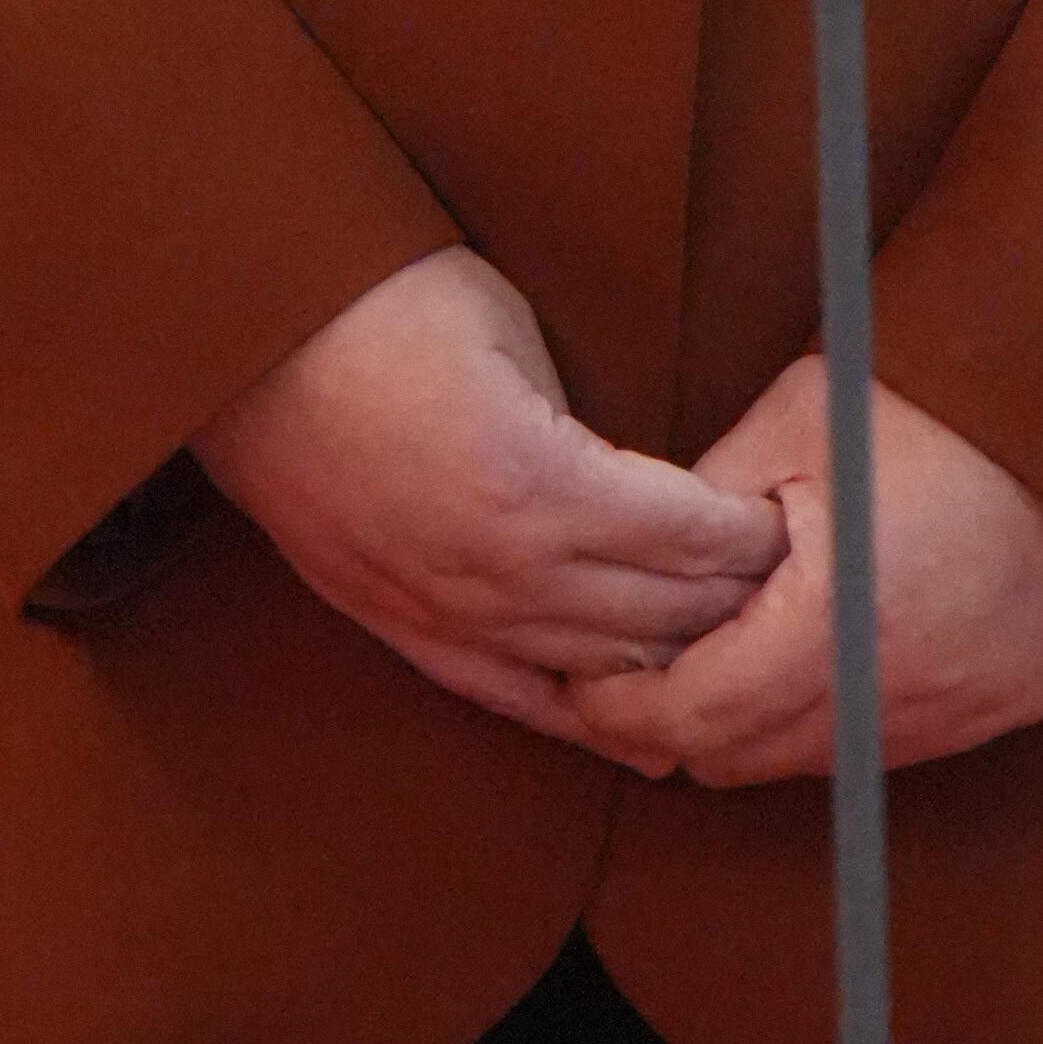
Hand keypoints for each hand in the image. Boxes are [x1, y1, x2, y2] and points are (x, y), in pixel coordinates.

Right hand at [192, 249, 788, 751]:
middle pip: (663, 615)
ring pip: (602, 671)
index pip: (693, 539)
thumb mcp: (514, 331)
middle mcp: (501, 571)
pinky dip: (591, 719)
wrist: (243, 340)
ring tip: (742, 651)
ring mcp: (447, 612)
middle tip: (799, 592)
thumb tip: (658, 478)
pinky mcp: (403, 628)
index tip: (797, 524)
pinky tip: (649, 738)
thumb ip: (588, 421)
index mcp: (540, 486)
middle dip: (740, 605)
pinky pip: (516, 698)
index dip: (755, 536)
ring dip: (678, 662)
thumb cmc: (382, 304)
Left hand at [560, 357, 1042, 786]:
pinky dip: (839, 716)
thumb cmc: (928, 401)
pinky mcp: (1010, 705)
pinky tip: (820, 657)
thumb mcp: (790, 423)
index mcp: (840, 616)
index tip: (586, 684)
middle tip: (638, 673)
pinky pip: (889, 744)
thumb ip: (697, 510)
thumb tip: (620, 569)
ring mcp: (968, 706)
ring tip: (726, 658)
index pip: (699, 715)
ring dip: (761, 724)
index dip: (625, 708)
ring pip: (817, 761)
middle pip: (748, 757)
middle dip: (682, 722)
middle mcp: (907, 684)